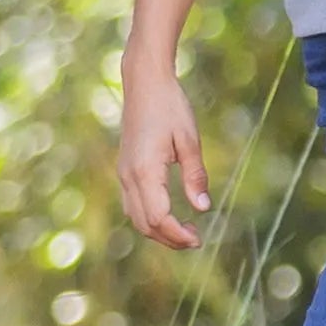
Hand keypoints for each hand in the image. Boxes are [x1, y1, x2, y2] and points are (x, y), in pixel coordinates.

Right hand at [118, 69, 211, 249]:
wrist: (144, 85)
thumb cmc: (171, 108)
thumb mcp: (190, 140)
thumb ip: (195, 176)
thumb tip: (203, 208)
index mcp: (144, 171)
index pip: (158, 217)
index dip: (177, 234)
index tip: (198, 239)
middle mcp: (128, 176)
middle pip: (144, 223)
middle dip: (169, 238)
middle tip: (196, 240)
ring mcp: (123, 173)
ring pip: (135, 216)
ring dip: (158, 230)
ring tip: (186, 231)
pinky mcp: (125, 169)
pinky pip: (133, 204)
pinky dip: (149, 217)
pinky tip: (170, 214)